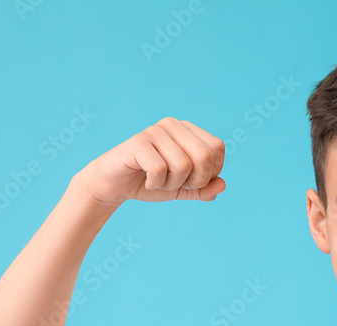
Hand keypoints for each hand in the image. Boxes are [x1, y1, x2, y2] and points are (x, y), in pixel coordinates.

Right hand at [75, 117, 225, 206]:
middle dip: (194, 181)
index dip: (209, 172)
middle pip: (204, 156)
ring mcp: (155, 131)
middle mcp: (173, 125)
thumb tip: (222, 184)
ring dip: (172, 184)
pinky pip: (160, 169)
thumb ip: (204, 189)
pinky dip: (155, 184)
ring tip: (158, 182)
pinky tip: (146, 181)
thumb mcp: (182, 189)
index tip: (190, 180)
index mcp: (188, 130)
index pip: (217, 148)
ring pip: (183, 165)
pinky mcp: (138, 142)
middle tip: (176, 184)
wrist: (114, 186)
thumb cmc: (151, 182)